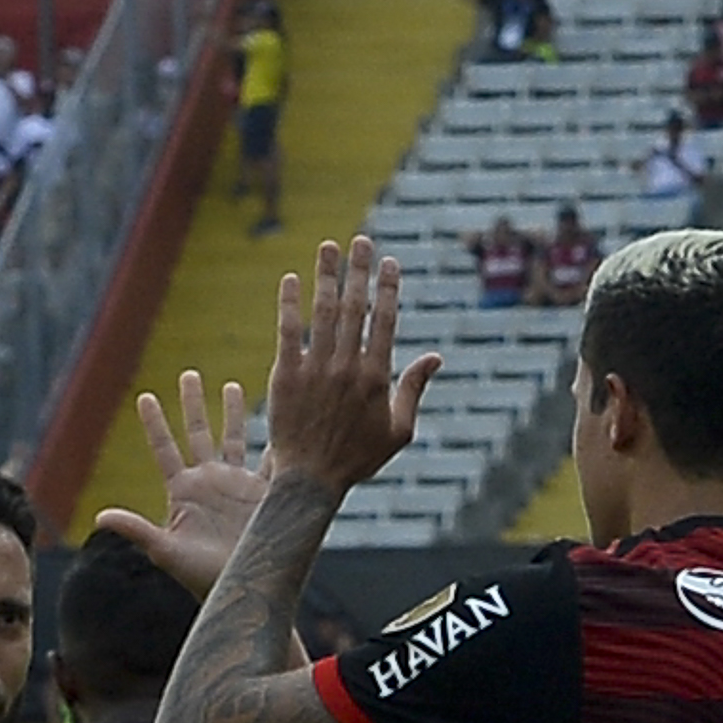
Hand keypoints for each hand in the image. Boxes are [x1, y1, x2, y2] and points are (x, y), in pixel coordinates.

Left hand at [88, 370, 273, 594]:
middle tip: (189, 373)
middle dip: (193, 404)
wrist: (241, 590)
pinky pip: (272, 459)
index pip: (165, 448)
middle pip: (199, 433)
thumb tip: (99, 517)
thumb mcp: (165, 551)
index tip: (145, 396)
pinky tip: (283, 414)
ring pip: (234, 438)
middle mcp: (210, 483)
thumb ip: (135, 530)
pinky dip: (277, 438)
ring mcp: (237, 485)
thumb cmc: (200, 577)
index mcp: (184, 492)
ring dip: (232, 413)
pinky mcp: (265, 493)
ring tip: (231, 385)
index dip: (155, 423)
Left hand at [259, 239, 440, 493]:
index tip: (388, 261)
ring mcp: (315, 370)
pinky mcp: (286, 377)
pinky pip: (288, 333)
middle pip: (355, 307)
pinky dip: (289, 305)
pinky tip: (290, 280)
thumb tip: (436, 357)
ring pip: (323, 313)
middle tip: (360, 241)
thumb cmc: (356, 460)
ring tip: (328, 247)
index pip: (385, 320)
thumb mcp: (398, 431)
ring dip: (327, 276)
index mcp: (376, 376)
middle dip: (358, 270)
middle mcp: (347, 366)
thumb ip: (414, 389)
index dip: (387, 287)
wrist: (309, 482)